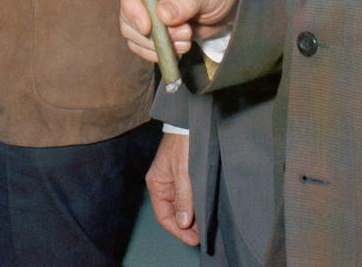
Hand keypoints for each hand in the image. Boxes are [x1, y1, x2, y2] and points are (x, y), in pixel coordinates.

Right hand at [117, 0, 240, 62]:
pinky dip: (155, 51)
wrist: (225, 2)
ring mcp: (142, 4)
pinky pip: (138, 43)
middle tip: (184, 35)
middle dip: (153, 30)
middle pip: (127, 10)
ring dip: (156, 43)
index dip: (132, 6)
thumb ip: (187, 0)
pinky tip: (177, 50)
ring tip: (186, 42)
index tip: (147, 27)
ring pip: (131, 29)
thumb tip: (163, 15)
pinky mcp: (147, 23)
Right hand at [146, 131, 199, 246]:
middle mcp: (163, 184)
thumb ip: (184, 197)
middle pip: (173, 212)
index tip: (193, 238)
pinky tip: (203, 210)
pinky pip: (187, 196)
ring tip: (204, 225)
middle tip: (202, 233)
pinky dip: (194, 205)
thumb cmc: (183, 143)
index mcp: (157, 183)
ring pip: (181, 205)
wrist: (190, 122)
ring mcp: (174, 180)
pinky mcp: (184, 176)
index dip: (177, 230)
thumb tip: (183, 222)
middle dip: (186, 224)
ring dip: (192, 216)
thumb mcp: (184, 172)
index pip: (163, 215)